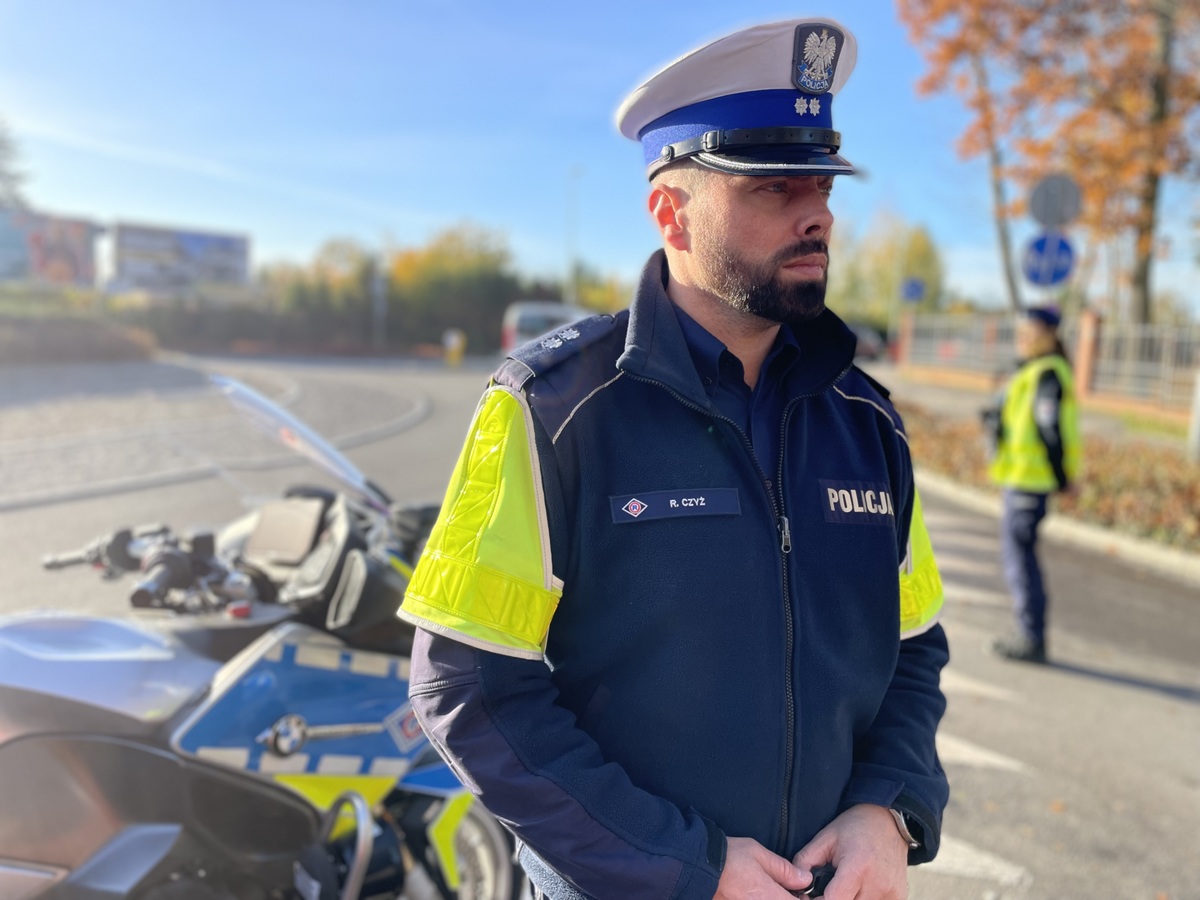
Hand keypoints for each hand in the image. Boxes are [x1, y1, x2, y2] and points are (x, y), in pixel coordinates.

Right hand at [715, 837, 811, 898]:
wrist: (697, 867)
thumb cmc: (728, 857)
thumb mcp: (758, 854)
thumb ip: (784, 869)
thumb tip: (805, 879)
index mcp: (770, 897)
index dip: (802, 898)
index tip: (800, 891)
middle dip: (787, 897)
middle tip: (785, 889)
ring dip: (774, 897)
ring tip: (766, 887)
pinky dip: (761, 898)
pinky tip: (754, 891)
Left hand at [791, 804, 907, 899]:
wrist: (888, 820)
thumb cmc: (855, 827)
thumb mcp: (825, 838)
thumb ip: (806, 861)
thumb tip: (794, 884)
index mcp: (858, 867)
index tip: (812, 895)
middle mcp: (878, 884)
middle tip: (825, 891)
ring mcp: (892, 893)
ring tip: (841, 889)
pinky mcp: (898, 897)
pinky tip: (857, 891)